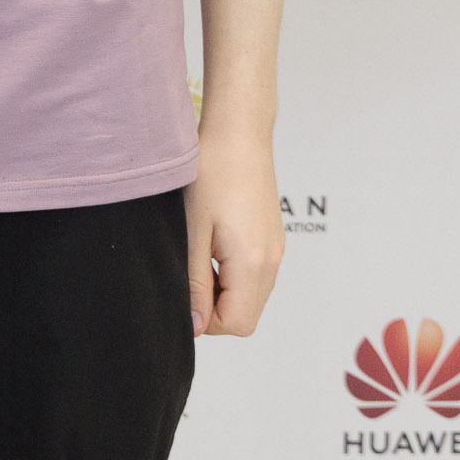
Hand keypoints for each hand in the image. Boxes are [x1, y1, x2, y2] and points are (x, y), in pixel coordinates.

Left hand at [186, 132, 284, 336]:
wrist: (238, 133)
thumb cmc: (211, 174)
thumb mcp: (192, 232)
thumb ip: (195, 283)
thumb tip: (196, 325)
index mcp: (253, 263)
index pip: (236, 324)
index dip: (205, 320)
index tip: (184, 292)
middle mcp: (272, 261)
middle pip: (246, 317)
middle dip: (214, 309)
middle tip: (189, 273)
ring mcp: (276, 250)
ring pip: (251, 297)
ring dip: (223, 292)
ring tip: (199, 255)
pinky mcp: (273, 239)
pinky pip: (256, 276)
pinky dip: (234, 276)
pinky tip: (213, 245)